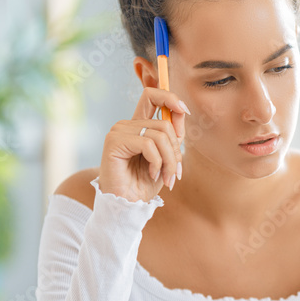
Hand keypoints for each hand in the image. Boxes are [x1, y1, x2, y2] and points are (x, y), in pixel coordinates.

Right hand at [99, 86, 190, 203]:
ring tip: (165, 177)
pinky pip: (148, 144)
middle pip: (164, 123)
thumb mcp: (166, 157)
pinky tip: (151, 174)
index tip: (185, 110)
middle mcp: (127, 125)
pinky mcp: (114, 142)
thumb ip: (172, 136)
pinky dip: (157, 162)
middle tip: (174, 172)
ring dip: (169, 160)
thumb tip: (182, 112)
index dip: (170, 98)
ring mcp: (118, 131)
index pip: (152, 96)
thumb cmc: (145, 183)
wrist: (128, 204)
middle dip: (176, 150)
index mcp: (138, 126)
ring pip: (160, 135)